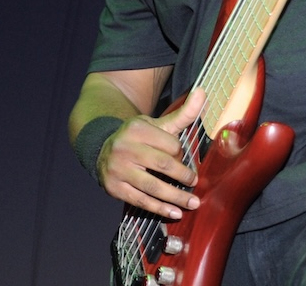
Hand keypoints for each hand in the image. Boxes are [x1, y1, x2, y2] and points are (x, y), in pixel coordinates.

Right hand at [98, 88, 204, 219]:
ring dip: (176, 197)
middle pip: (164, 165)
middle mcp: (125, 147)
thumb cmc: (138, 139)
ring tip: (193, 203)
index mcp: (137, 128)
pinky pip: (141, 201)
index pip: (170, 145)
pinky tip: (174, 213)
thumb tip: (203, 92)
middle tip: (194, 183)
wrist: (102, 150)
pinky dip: (159, 209)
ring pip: (153, 186)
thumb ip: (183, 113)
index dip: (181, 155)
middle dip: (183, 176)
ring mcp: (118, 168)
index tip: (182, 160)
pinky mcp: (114, 187)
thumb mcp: (157, 125)